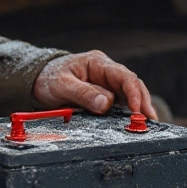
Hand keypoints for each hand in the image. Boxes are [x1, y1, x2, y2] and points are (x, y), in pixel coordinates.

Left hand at [32, 51, 156, 119]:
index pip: (123, 76)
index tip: (137, 109)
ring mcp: (105, 83)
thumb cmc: (48, 78)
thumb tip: (105, 103)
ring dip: (138, 107)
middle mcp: (105, 72)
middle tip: (150, 120)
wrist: (36, 81)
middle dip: (142, 101)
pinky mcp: (103, 94)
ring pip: (128, 94)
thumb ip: (83, 93)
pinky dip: (127, 111)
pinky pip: (119, 102)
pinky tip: (134, 122)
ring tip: (147, 123)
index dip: (134, 92)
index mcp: (97, 63)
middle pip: (132, 84)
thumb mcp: (61, 85)